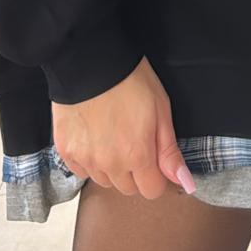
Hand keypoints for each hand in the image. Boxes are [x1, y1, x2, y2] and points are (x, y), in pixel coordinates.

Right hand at [51, 55, 194, 199]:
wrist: (90, 60)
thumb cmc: (130, 79)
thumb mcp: (161, 109)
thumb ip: (169, 151)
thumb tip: (184, 182)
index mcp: (137, 155)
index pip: (151, 191)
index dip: (157, 175)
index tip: (154, 157)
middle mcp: (110, 164)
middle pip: (128, 188)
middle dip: (135, 171)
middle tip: (133, 140)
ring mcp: (85, 159)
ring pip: (104, 181)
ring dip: (111, 167)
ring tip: (112, 135)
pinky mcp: (66, 151)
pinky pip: (82, 171)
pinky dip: (89, 160)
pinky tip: (94, 136)